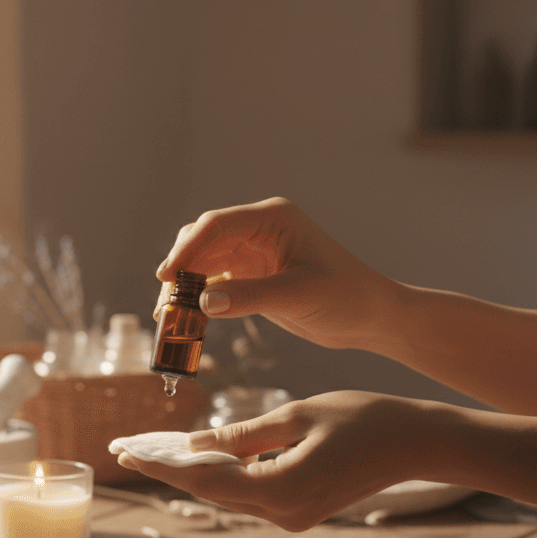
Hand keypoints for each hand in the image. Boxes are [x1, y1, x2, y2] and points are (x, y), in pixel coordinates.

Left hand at [117, 391, 442, 530]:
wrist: (421, 443)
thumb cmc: (365, 419)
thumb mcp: (297, 415)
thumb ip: (243, 433)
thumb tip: (194, 444)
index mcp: (281, 489)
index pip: (203, 478)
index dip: (160, 465)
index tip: (123, 453)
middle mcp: (282, 513)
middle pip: (210, 490)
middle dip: (167, 468)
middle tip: (124, 449)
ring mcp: (292, 517)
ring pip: (228, 492)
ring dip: (191, 471)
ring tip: (150, 450)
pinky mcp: (300, 510)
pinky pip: (249, 491)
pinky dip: (221, 473)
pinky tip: (196, 455)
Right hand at [154, 197, 398, 351]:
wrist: (371, 318)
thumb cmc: (347, 297)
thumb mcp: (299, 295)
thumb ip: (250, 297)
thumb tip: (202, 303)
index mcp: (273, 219)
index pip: (217, 225)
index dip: (187, 250)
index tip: (166, 277)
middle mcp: (258, 230)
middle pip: (202, 240)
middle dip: (180, 268)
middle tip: (165, 301)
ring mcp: (253, 252)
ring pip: (203, 261)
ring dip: (184, 286)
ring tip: (168, 314)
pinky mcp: (251, 276)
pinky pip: (213, 282)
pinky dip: (197, 298)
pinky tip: (185, 318)